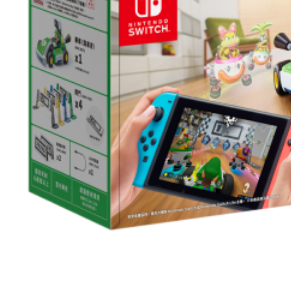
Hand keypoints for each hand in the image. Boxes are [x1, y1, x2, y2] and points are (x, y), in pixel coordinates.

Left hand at [110, 86, 180, 215]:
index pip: (148, 103)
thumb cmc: (113, 173)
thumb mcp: (126, 147)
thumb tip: (152, 110)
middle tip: (175, 130)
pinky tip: (160, 164)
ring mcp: (145, 146)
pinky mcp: (149, 159)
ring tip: (156, 157)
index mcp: (131, 127)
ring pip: (163, 138)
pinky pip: (163, 153)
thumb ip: (137, 127)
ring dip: (165, 146)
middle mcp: (139, 135)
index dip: (163, 95)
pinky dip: (165, 157)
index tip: (177, 93)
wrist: (113, 196)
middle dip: (169, 124)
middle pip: (160, 119)